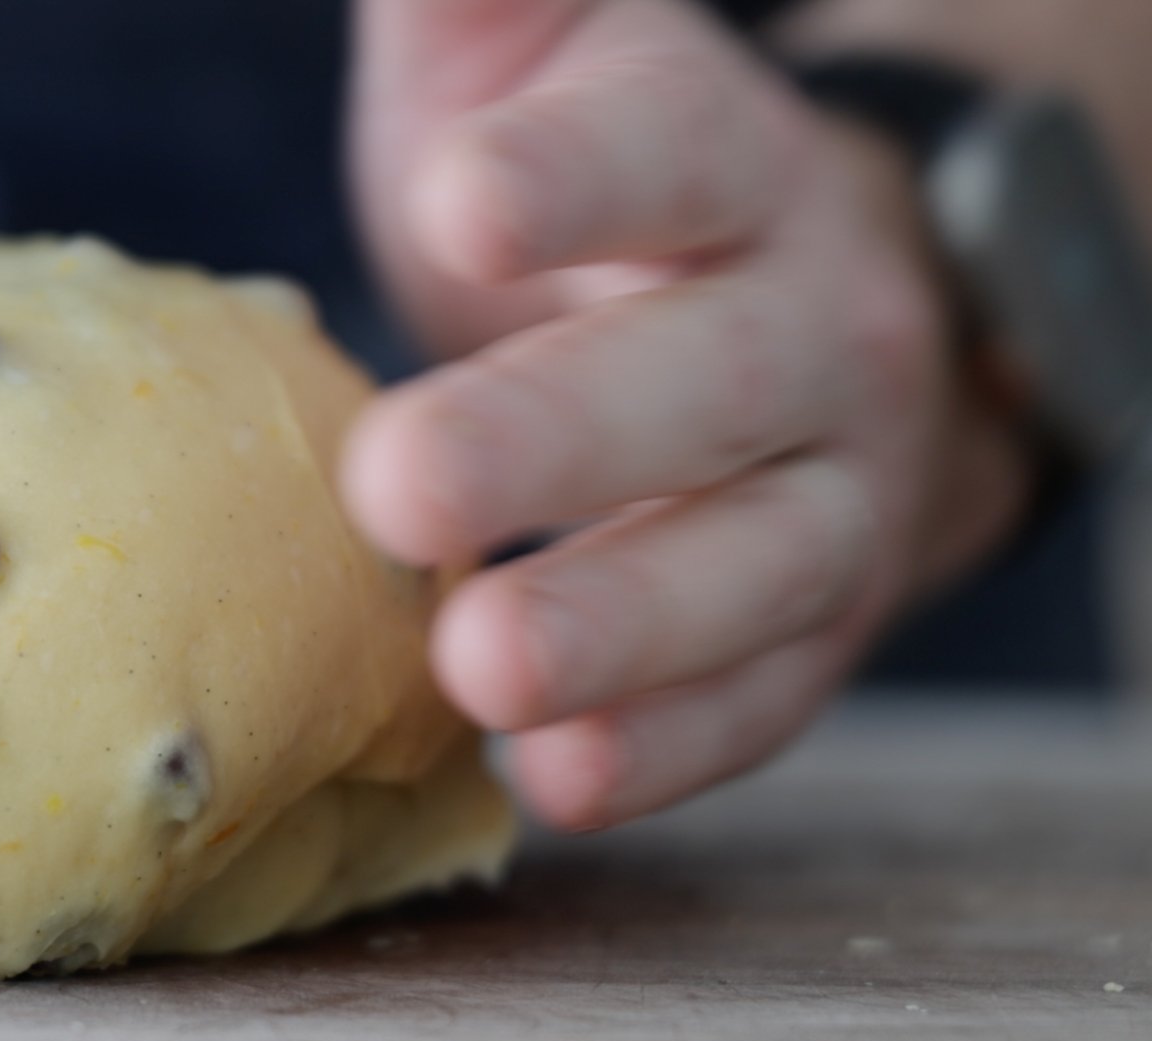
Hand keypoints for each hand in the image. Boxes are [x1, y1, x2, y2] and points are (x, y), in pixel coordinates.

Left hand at [344, 0, 1029, 828]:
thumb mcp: (539, 59)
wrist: (789, 313)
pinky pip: (763, 694)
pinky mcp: (814, 625)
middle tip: (396, 483)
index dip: (575, 179)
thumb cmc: (605, 178)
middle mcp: (807, 320)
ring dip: (620, 623)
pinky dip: (669, 745)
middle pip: (703, 376)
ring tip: (480, 669)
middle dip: (554, 438)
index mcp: (720, 160)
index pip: (665, 152)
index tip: (461, 202)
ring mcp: (831, 484)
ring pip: (754, 558)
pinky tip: (554, 779)